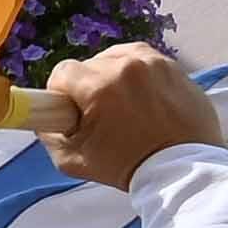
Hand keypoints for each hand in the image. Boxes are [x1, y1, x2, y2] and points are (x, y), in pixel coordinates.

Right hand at [33, 43, 220, 191]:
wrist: (182, 170)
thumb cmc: (126, 167)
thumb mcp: (71, 160)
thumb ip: (49, 134)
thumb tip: (45, 116)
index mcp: (100, 86)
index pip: (62, 72)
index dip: (60, 93)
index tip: (69, 112)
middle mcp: (127, 65)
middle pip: (90, 65)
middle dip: (88, 87)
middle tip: (99, 115)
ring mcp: (155, 62)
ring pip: (116, 58)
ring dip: (111, 76)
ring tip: (120, 104)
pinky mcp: (174, 67)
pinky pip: (144, 61)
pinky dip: (136, 75)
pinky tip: (140, 99)